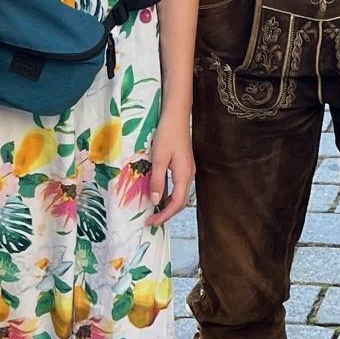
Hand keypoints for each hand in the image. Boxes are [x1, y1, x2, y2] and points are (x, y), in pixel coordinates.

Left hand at [147, 112, 194, 226]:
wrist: (176, 116)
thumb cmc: (167, 134)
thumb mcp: (159, 158)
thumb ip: (157, 180)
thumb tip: (155, 201)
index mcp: (184, 175)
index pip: (177, 203)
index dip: (164, 215)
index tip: (151, 222)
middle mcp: (188, 175)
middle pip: (180, 202)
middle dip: (166, 213)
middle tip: (151, 220)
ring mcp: (187, 170)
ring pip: (179, 194)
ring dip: (167, 205)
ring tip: (153, 211)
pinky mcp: (183, 165)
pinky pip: (177, 186)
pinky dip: (168, 194)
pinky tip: (158, 194)